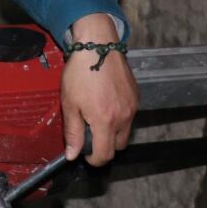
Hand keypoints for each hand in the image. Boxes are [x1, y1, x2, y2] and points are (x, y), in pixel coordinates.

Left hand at [61, 13, 138, 165]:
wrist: (97, 46)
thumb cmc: (81, 73)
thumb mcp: (70, 104)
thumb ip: (73, 132)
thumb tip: (72, 155)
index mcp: (105, 121)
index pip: (105, 155)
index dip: (94, 160)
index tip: (85, 155)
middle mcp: (123, 117)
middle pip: (118, 147)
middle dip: (104, 146)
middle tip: (89, 135)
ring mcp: (132, 107)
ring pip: (125, 132)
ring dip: (113, 132)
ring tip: (97, 117)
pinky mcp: (136, 96)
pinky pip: (130, 116)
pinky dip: (120, 118)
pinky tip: (106, 104)